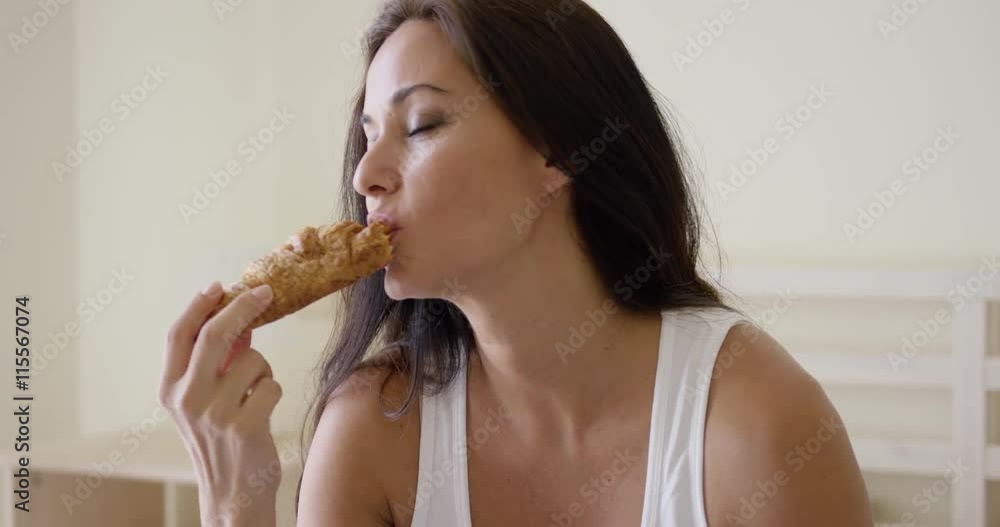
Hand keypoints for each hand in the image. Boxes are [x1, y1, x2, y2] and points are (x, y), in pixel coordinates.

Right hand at [159, 281, 282, 526]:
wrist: (232, 493)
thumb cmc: (221, 439)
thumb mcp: (205, 399)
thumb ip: (217, 360)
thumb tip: (241, 316)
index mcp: (170, 389)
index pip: (179, 334)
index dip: (199, 305)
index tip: (221, 285)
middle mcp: (186, 399)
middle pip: (215, 334)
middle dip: (244, 306)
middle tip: (267, 291)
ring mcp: (214, 414)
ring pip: (254, 359)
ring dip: (263, 369)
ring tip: (254, 396)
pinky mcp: (243, 426)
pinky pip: (272, 384)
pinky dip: (273, 392)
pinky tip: (262, 412)